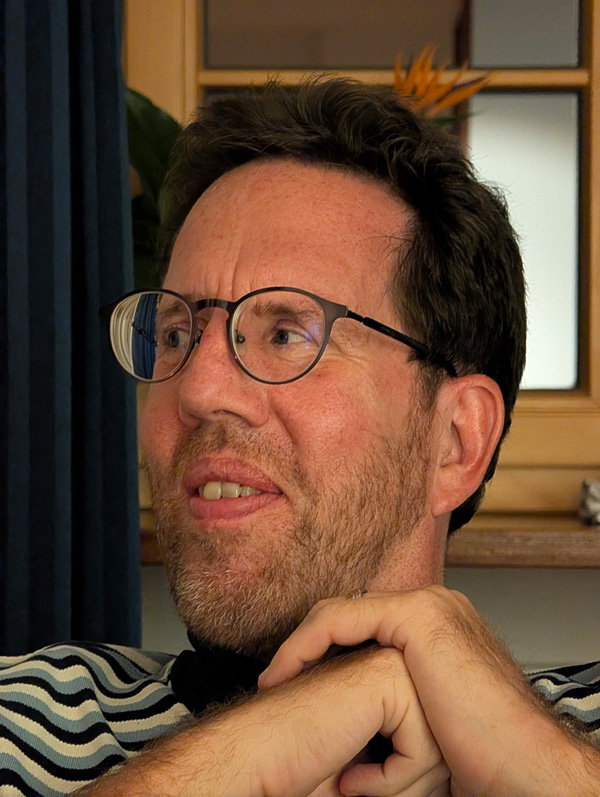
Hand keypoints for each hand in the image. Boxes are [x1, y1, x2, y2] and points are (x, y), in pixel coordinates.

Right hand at [77, 645, 448, 795]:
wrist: (254, 760)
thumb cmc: (301, 766)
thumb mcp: (366, 759)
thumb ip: (396, 738)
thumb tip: (445, 775)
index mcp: (385, 678)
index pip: (429, 742)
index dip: (397, 777)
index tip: (349, 781)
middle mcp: (392, 662)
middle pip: (437, 742)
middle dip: (401, 777)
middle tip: (350, 782)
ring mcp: (390, 661)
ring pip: (436, 747)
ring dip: (394, 783)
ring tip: (350, 781)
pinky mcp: (387, 675)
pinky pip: (420, 748)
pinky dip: (390, 780)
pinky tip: (350, 779)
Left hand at [260, 587, 599, 795]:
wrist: (521, 761)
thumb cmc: (481, 752)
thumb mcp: (428, 716)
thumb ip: (397, 698)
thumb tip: (359, 723)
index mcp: (437, 627)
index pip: (366, 624)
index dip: (324, 649)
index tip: (292, 682)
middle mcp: (433, 606)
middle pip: (350, 615)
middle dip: (308, 646)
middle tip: (276, 679)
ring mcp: (427, 606)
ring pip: (340, 615)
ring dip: (301, 646)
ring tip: (275, 679)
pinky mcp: (418, 617)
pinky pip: (342, 622)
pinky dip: (308, 644)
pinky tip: (287, 671)